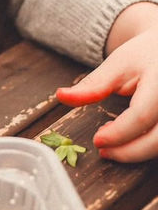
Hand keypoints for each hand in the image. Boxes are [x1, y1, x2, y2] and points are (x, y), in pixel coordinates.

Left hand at [56, 4, 157, 161]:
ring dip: (138, 153)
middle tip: (104, 151)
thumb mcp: (117, 65)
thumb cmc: (143, 56)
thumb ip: (93, 85)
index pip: (140, 116)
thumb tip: (61, 96)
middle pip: (157, 140)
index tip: (97, 140)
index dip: (118, 133)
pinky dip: (147, 147)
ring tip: (114, 144)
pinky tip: (131, 141)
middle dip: (128, 152)